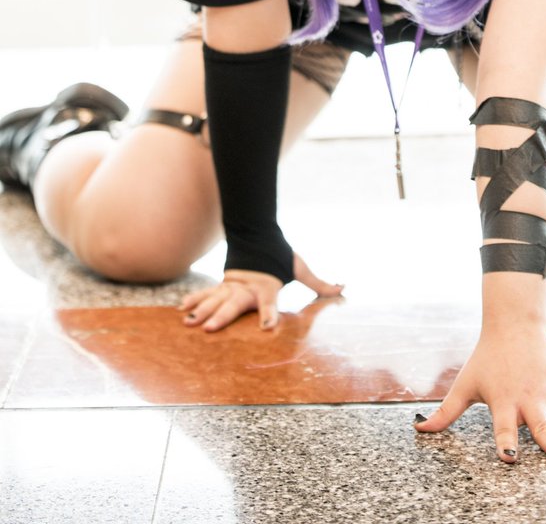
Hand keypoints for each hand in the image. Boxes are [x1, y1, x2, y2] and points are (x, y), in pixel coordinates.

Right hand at [179, 252, 344, 331]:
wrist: (258, 236)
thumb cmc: (280, 257)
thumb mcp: (300, 267)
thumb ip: (319, 282)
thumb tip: (344, 287)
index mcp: (267, 286)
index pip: (269, 302)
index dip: (269, 314)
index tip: (268, 327)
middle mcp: (247, 288)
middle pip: (234, 304)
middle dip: (222, 316)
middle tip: (209, 329)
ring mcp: (232, 287)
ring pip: (215, 300)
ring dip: (202, 311)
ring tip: (189, 322)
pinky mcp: (222, 286)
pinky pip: (206, 294)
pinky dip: (194, 300)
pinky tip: (182, 311)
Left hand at [414, 321, 545, 463]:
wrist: (513, 322)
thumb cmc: (486, 358)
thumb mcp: (464, 384)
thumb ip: (445, 413)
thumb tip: (419, 431)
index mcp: (503, 401)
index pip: (504, 428)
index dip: (507, 443)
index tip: (511, 459)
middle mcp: (529, 399)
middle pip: (542, 425)